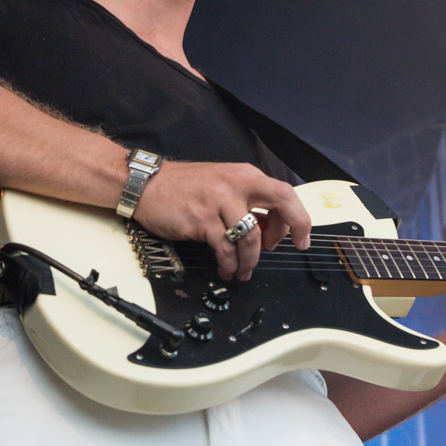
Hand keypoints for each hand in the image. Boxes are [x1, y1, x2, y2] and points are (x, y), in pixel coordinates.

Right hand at [132, 161, 309, 280]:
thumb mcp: (221, 185)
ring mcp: (220, 200)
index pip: (285, 193)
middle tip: (283, 249)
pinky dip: (230, 265)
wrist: (145, 183)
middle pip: (282, 201)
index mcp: (245, 175)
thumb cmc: (182, 187)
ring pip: (251, 237)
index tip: (300, 237)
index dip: (298, 218)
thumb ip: (247, 203)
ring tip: (243, 271)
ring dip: (251, 261)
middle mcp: (237, 184)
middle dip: (292, 228)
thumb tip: (269, 229)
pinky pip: (226, 249)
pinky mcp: (202, 219)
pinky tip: (227, 269)